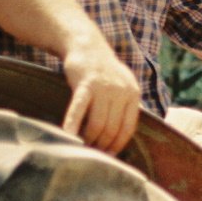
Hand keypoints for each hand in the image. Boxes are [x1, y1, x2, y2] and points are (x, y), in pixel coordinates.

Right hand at [61, 38, 140, 154]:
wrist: (86, 45)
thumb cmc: (102, 71)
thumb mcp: (122, 85)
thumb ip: (124, 107)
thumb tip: (120, 138)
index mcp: (133, 93)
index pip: (128, 128)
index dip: (117, 145)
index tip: (109, 155)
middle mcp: (121, 91)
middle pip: (112, 129)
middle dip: (102, 145)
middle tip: (92, 154)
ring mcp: (103, 87)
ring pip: (98, 124)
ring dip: (90, 139)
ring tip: (83, 147)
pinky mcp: (85, 84)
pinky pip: (79, 110)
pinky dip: (73, 125)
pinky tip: (68, 136)